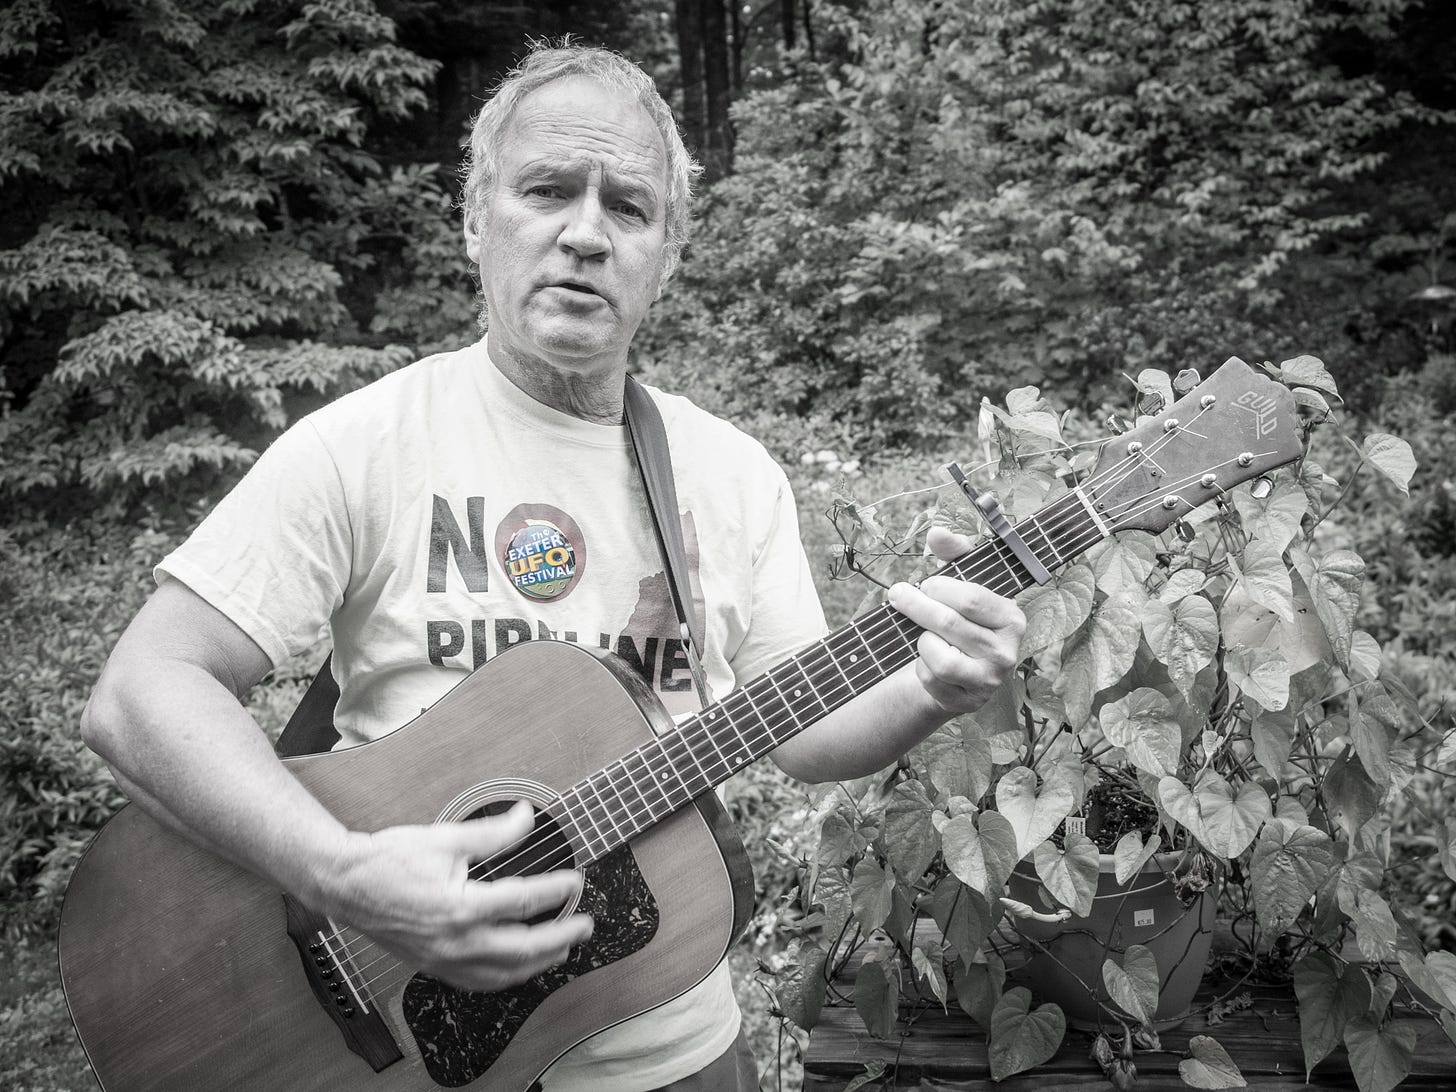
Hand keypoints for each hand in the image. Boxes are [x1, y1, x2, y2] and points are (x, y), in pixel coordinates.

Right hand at [324, 801, 591, 991]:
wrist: (345, 885)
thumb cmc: (388, 860)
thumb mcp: (446, 837)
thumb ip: (494, 833)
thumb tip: (526, 816)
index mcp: (460, 907)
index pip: (524, 902)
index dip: (556, 891)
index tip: (576, 881)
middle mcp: (455, 941)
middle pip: (523, 948)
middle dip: (561, 937)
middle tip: (585, 925)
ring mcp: (444, 960)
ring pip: (504, 973)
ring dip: (539, 963)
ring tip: (562, 949)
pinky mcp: (434, 966)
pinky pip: (479, 982)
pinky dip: (507, 976)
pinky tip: (519, 966)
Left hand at [886, 525, 1025, 716]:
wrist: (956, 672)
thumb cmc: (961, 621)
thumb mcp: (963, 584)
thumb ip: (955, 554)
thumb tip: (938, 533)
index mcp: (1012, 618)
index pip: (972, 599)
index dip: (940, 588)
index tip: (924, 583)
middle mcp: (1007, 652)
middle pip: (949, 623)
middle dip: (916, 605)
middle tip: (898, 594)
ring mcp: (988, 681)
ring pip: (939, 657)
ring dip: (921, 640)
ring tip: (921, 633)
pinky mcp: (967, 702)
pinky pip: (931, 679)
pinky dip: (920, 666)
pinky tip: (925, 659)